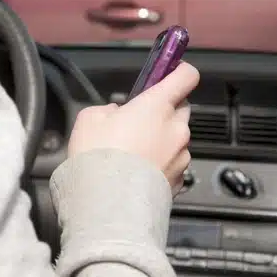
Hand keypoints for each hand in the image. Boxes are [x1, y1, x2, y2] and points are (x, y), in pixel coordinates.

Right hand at [68, 61, 198, 193]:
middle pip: (181, 107)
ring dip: (162, 140)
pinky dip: (162, 164)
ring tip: (134, 153)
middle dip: (165, 110)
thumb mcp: (89, 119)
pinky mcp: (180, 180)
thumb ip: (108, 110)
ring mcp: (180, 155)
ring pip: (177, 138)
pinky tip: (139, 172)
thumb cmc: (98, 158)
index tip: (170, 71)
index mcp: (157, 105)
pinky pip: (174, 164)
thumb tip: (116, 114)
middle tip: (140, 119)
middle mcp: (175, 128)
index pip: (186, 75)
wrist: (109, 205)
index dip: (179, 71)